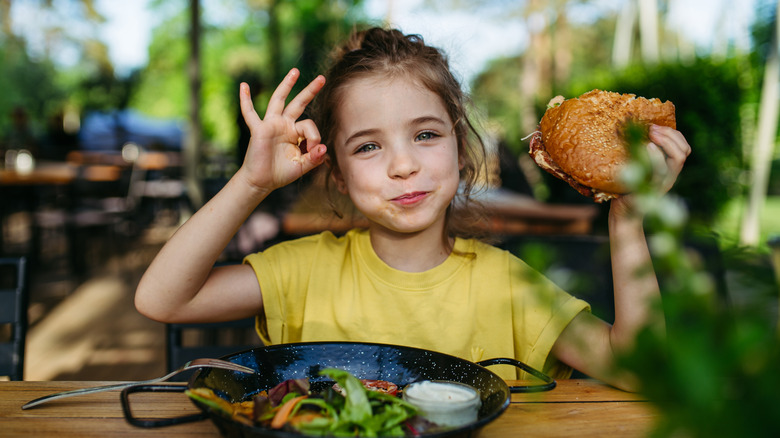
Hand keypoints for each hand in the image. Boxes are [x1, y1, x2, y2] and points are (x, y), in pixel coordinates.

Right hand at [236, 68, 326, 194]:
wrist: (261, 181)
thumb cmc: (281, 173)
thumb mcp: (302, 166)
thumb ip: (315, 158)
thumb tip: (324, 148)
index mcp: (295, 132)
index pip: (309, 125)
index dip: (314, 137)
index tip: (314, 151)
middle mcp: (284, 125)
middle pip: (299, 103)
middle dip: (310, 90)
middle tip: (322, 78)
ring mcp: (271, 125)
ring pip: (279, 100)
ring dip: (287, 85)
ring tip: (295, 71)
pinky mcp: (258, 129)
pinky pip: (250, 113)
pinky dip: (245, 100)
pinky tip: (244, 86)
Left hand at [612, 124, 690, 215]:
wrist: (622, 213)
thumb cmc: (626, 188)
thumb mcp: (636, 168)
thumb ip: (641, 155)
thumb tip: (636, 132)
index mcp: (669, 171)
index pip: (684, 148)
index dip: (674, 135)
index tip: (656, 126)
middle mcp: (670, 177)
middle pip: (684, 151)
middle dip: (670, 135)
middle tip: (652, 128)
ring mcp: (663, 183)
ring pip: (677, 159)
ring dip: (666, 142)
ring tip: (651, 134)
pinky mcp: (652, 189)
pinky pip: (659, 171)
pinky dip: (656, 156)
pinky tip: (647, 146)